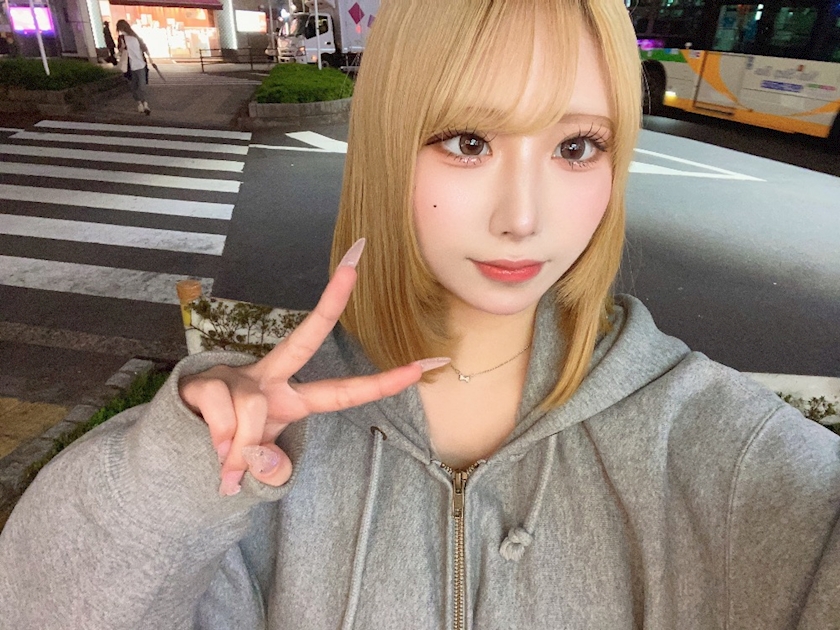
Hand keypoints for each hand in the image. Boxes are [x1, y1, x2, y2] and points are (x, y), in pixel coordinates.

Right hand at [179, 239, 448, 495]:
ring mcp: (239, 375)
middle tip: (357, 263)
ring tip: (228, 463)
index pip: (345, 392)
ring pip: (254, 408)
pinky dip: (220, 442)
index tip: (426, 365)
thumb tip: (256, 459)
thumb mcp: (262, 471)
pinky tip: (213, 447)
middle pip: (307, 335)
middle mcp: (272, 377)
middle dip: (332, 299)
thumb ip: (270, 470)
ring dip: (240, 447)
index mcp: (294, 400)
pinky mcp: (206, 379)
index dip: (384, 383)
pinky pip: (224, 415)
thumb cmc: (235, 452)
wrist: (181, 445)